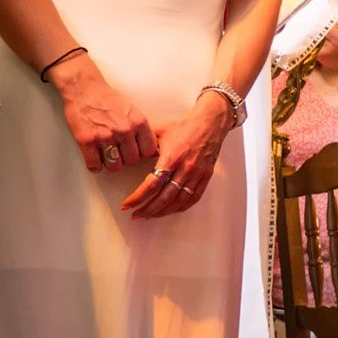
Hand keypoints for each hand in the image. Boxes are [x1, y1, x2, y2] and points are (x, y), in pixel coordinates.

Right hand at [49, 55, 156, 173]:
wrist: (84, 88)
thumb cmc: (107, 98)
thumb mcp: (132, 111)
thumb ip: (140, 128)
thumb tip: (148, 147)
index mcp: (139, 122)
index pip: (149, 150)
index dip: (142, 153)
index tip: (136, 151)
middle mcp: (124, 130)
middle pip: (132, 161)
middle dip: (126, 159)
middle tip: (120, 153)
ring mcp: (105, 136)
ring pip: (115, 166)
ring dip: (111, 163)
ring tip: (107, 156)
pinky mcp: (87, 141)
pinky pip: (94, 165)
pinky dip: (95, 165)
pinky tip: (95, 159)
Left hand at [121, 94, 229, 218]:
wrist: (210, 121)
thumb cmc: (183, 125)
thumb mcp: (159, 130)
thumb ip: (143, 145)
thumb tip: (129, 157)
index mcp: (172, 157)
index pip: (152, 184)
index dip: (137, 197)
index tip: (127, 205)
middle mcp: (185, 168)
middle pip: (165, 197)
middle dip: (148, 209)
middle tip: (136, 215)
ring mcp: (197, 174)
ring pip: (179, 201)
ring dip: (163, 211)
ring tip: (150, 215)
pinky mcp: (206, 176)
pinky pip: (194, 197)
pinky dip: (181, 207)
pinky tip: (171, 210)